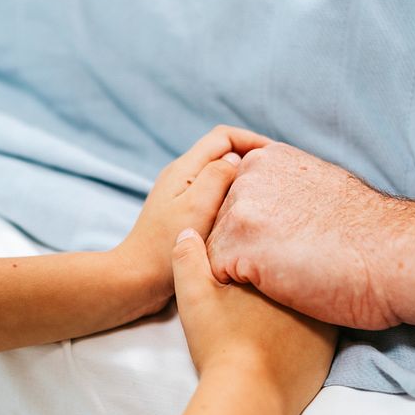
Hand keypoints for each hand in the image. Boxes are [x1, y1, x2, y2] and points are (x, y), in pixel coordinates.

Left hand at [112, 125, 273, 313]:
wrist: (136, 278)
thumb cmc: (164, 245)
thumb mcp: (197, 205)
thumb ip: (218, 175)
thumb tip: (236, 159)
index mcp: (184, 167)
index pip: (223, 136)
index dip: (252, 140)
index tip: (278, 156)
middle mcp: (181, 175)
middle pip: (222, 152)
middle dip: (250, 158)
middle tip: (278, 176)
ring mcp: (181, 195)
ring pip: (219, 175)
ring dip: (242, 179)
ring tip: (267, 195)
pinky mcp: (183, 214)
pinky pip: (214, 196)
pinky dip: (233, 198)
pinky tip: (246, 216)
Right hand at [172, 228, 335, 414]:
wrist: (249, 397)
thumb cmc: (220, 341)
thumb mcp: (194, 294)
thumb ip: (188, 257)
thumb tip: (188, 231)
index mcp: (277, 267)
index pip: (269, 249)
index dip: (252, 257)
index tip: (238, 273)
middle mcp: (310, 289)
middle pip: (292, 273)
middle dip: (278, 276)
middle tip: (252, 296)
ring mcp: (325, 320)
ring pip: (309, 300)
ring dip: (294, 303)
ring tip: (267, 317)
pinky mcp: (329, 349)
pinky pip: (320, 328)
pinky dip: (304, 331)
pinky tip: (281, 340)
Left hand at [206, 142, 414, 329]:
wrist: (399, 258)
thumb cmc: (371, 235)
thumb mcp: (323, 186)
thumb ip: (286, 188)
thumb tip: (272, 203)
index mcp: (268, 159)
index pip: (231, 199)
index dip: (254, 229)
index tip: (285, 243)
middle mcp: (247, 176)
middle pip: (217, 223)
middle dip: (242, 249)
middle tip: (286, 264)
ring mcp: (239, 210)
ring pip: (214, 249)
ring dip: (241, 270)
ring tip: (285, 276)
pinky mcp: (238, 246)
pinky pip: (216, 275)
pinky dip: (241, 289)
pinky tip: (278, 289)